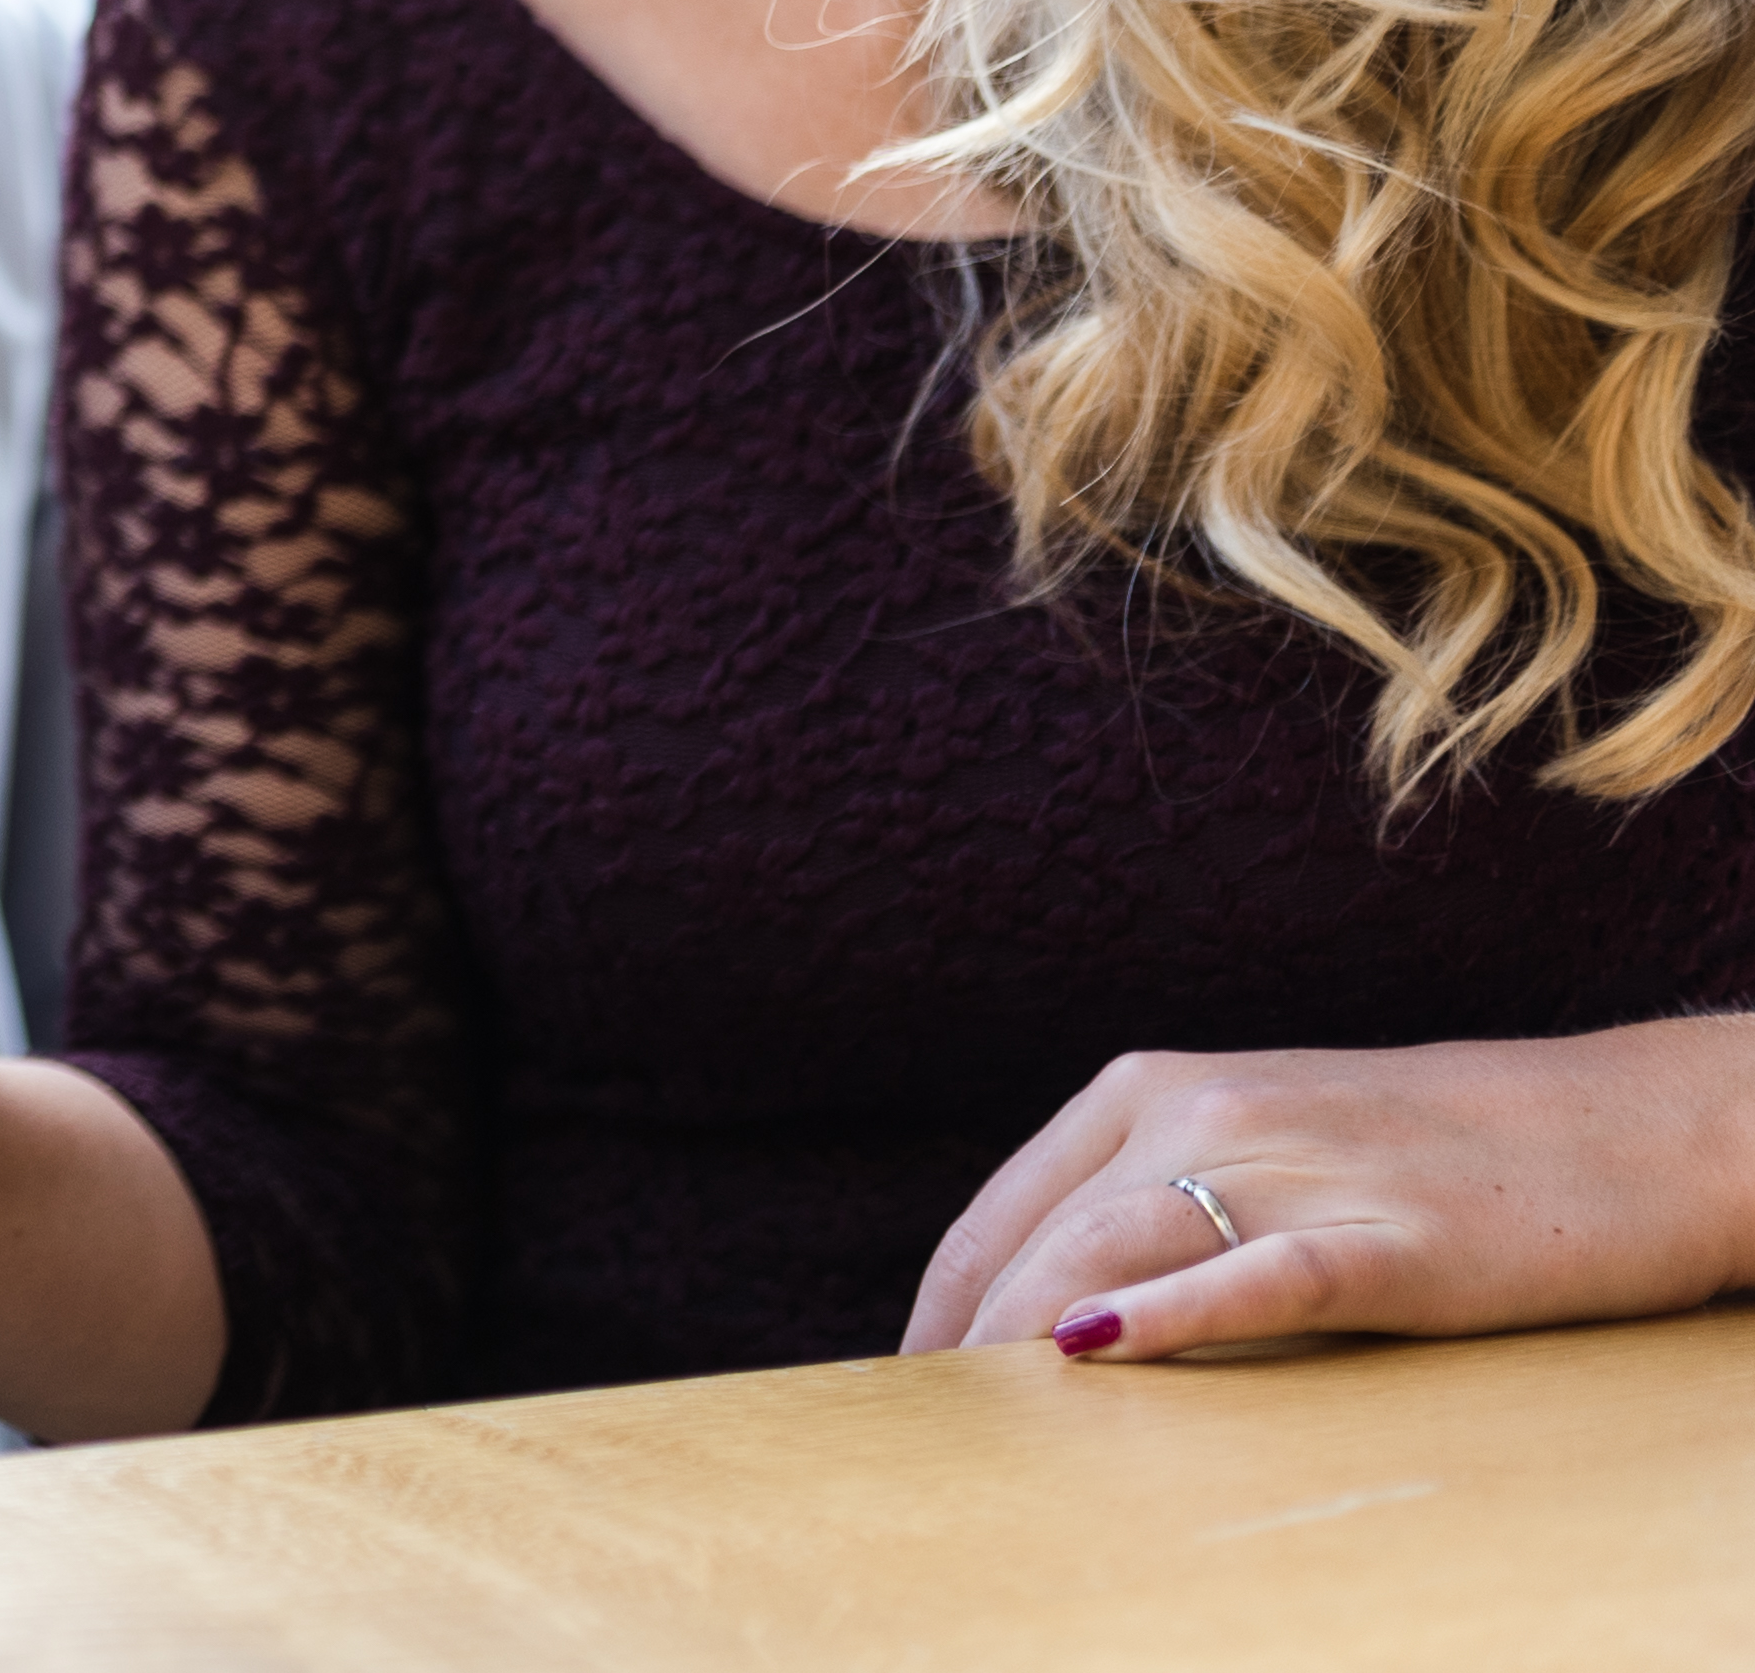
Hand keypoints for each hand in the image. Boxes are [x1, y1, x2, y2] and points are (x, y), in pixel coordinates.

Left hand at [903, 1021, 1754, 1360]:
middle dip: (971, 1346)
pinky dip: (1173, 1312)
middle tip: (939, 1443)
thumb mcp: (1262, 1143)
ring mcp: (1299, 1171)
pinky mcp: (1390, 1239)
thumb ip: (1155, 1198)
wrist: (1621, 1128)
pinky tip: (1102, 1348)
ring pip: (1116, 1252)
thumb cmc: (1429, 1150)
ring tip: (989, 1432)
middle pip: (1041, 1239)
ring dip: (1031, 1343)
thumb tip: (1048, 1309)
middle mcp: (1203, 1114)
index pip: (1002, 1212)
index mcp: (1154, 1088)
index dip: (941, 1307)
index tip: (908, 1390)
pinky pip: (1260, 1275)